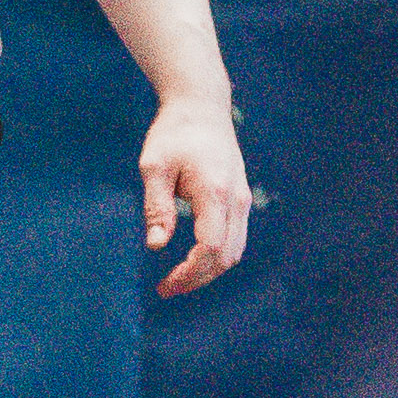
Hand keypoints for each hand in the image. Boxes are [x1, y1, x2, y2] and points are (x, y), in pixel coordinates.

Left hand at [142, 93, 249, 294]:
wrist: (202, 107)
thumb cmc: (174, 133)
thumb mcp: (154, 166)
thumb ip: (157, 207)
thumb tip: (155, 245)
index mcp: (215, 192)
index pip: (209, 247)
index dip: (189, 273)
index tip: (165, 285)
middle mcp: (236, 200)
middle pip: (226, 256)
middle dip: (198, 279)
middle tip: (167, 289)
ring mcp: (243, 199)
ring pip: (235, 250)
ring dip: (209, 271)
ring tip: (178, 280)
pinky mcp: (241, 198)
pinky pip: (236, 238)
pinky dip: (217, 256)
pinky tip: (193, 260)